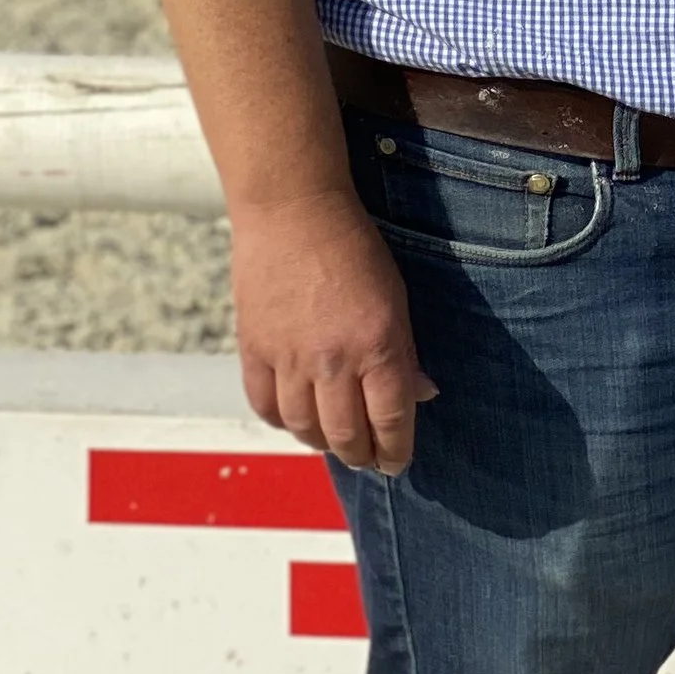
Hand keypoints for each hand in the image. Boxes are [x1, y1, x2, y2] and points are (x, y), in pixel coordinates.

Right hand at [229, 189, 435, 475]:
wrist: (293, 210)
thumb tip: (420, 393)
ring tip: (334, 441)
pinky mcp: (254, 349)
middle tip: (368, 459)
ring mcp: (289, 358)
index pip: (390, 421)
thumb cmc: (353, 247)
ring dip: (322, 443)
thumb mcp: (396, 296)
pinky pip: (265, 405)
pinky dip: (282, 421)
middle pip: (346, 435)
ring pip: (303, 428)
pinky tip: (295, 418)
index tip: (397, 463)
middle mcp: (333, 360)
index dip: (395, 451)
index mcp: (377, 345)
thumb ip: (405, 350)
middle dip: (361, 456)